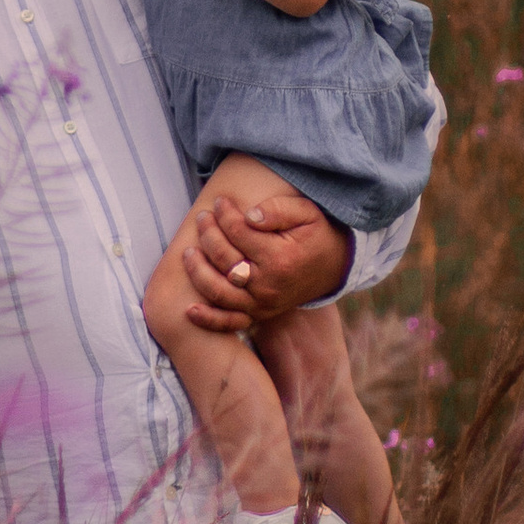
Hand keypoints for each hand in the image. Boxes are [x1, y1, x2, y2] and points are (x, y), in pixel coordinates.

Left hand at [181, 183, 349, 329]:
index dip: (225, 214)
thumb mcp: (307, 213)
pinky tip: (189, 311)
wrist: (335, 266)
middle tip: (203, 218)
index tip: (220, 201)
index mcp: (279, 258)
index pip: (238, 233)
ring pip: (219, 292)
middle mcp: (268, 285)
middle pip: (224, 259)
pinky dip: (209, 319)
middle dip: (208, 234)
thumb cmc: (316, 234)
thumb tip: (248, 216)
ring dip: (197, 271)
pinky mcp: (259, 314)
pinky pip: (230, 322)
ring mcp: (262, 303)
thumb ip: (278, 210)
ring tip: (188, 251)